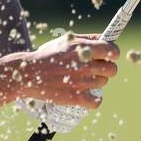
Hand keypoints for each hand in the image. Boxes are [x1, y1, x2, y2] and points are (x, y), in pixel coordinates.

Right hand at [0, 31, 119, 108]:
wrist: (27, 74)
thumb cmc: (46, 55)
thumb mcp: (65, 41)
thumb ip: (87, 38)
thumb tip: (106, 38)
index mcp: (83, 49)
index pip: (113, 51)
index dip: (113, 54)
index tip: (109, 56)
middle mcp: (84, 65)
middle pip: (112, 69)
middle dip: (107, 69)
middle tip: (96, 69)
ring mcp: (81, 82)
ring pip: (103, 83)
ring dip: (97, 82)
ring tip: (84, 80)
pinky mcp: (75, 97)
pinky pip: (97, 101)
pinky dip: (94, 100)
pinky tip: (88, 96)